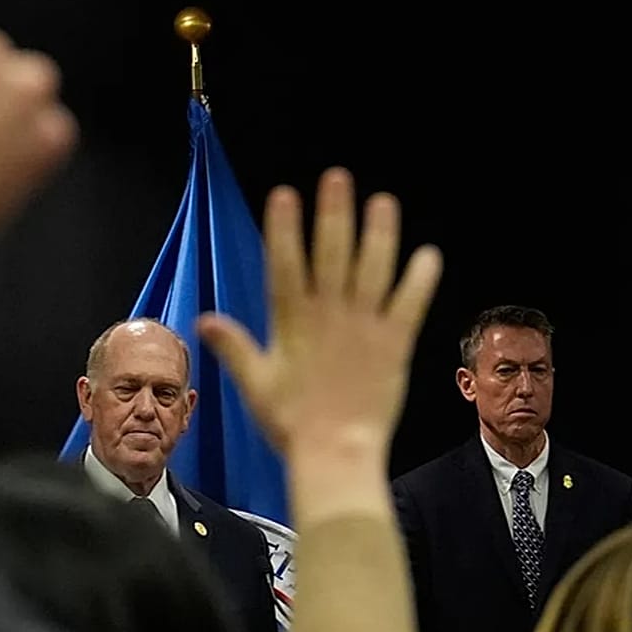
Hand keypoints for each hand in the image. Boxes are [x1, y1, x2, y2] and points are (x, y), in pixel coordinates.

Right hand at [198, 168, 441, 462]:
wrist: (336, 454)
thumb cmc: (292, 424)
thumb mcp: (256, 385)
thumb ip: (234, 348)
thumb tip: (204, 321)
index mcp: (293, 324)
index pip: (285, 266)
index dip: (284, 229)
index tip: (284, 195)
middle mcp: (329, 318)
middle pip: (331, 255)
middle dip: (333, 214)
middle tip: (337, 178)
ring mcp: (364, 328)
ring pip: (373, 270)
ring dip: (379, 234)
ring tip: (382, 202)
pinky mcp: (394, 345)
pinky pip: (409, 304)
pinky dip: (420, 280)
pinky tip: (428, 255)